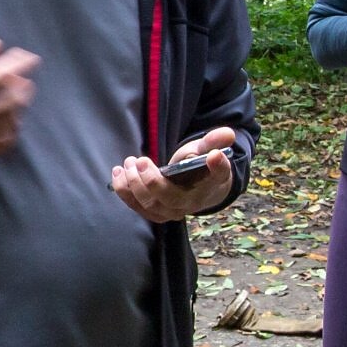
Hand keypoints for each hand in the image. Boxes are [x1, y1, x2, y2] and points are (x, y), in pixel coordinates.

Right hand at [0, 37, 39, 157]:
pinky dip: (12, 130)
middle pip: (12, 98)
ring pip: (12, 119)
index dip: (19, 64)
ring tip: (17, 96)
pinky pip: (4, 142)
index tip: (30, 58)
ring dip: (19, 105)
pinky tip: (11, 121)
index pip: (3, 74)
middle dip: (21, 84)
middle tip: (21, 76)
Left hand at [112, 126, 237, 222]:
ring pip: (149, 205)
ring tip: (128, 163)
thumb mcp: (209, 151)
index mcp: (208, 187)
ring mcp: (170, 211)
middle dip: (150, 181)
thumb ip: (215, 141)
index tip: (213, 155)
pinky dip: (124, 191)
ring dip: (133, 184)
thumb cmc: (201, 168)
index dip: (217, 167)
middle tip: (139, 160)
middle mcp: (189, 204)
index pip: (216, 178)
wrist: (196, 189)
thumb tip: (228, 133)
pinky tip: (118, 173)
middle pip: (168, 198)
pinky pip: (136, 207)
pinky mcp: (154, 212)